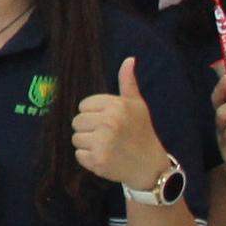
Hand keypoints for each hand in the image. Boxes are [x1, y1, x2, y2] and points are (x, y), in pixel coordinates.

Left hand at [73, 57, 172, 194]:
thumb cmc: (142, 132)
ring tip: (106, 146)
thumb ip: (128, 82)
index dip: (94, 114)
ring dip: (87, 144)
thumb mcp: (137, 105)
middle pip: (77, 121)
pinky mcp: (97, 161)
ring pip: (76, 138)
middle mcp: (109, 122)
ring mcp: (102, 143)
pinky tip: (104, 157)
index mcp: (116, 106)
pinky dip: (88, 158)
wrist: (150, 166)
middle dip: (89, 129)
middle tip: (107, 136)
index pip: (83, 106)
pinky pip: (78, 155)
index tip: (109, 121)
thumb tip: (129, 59)